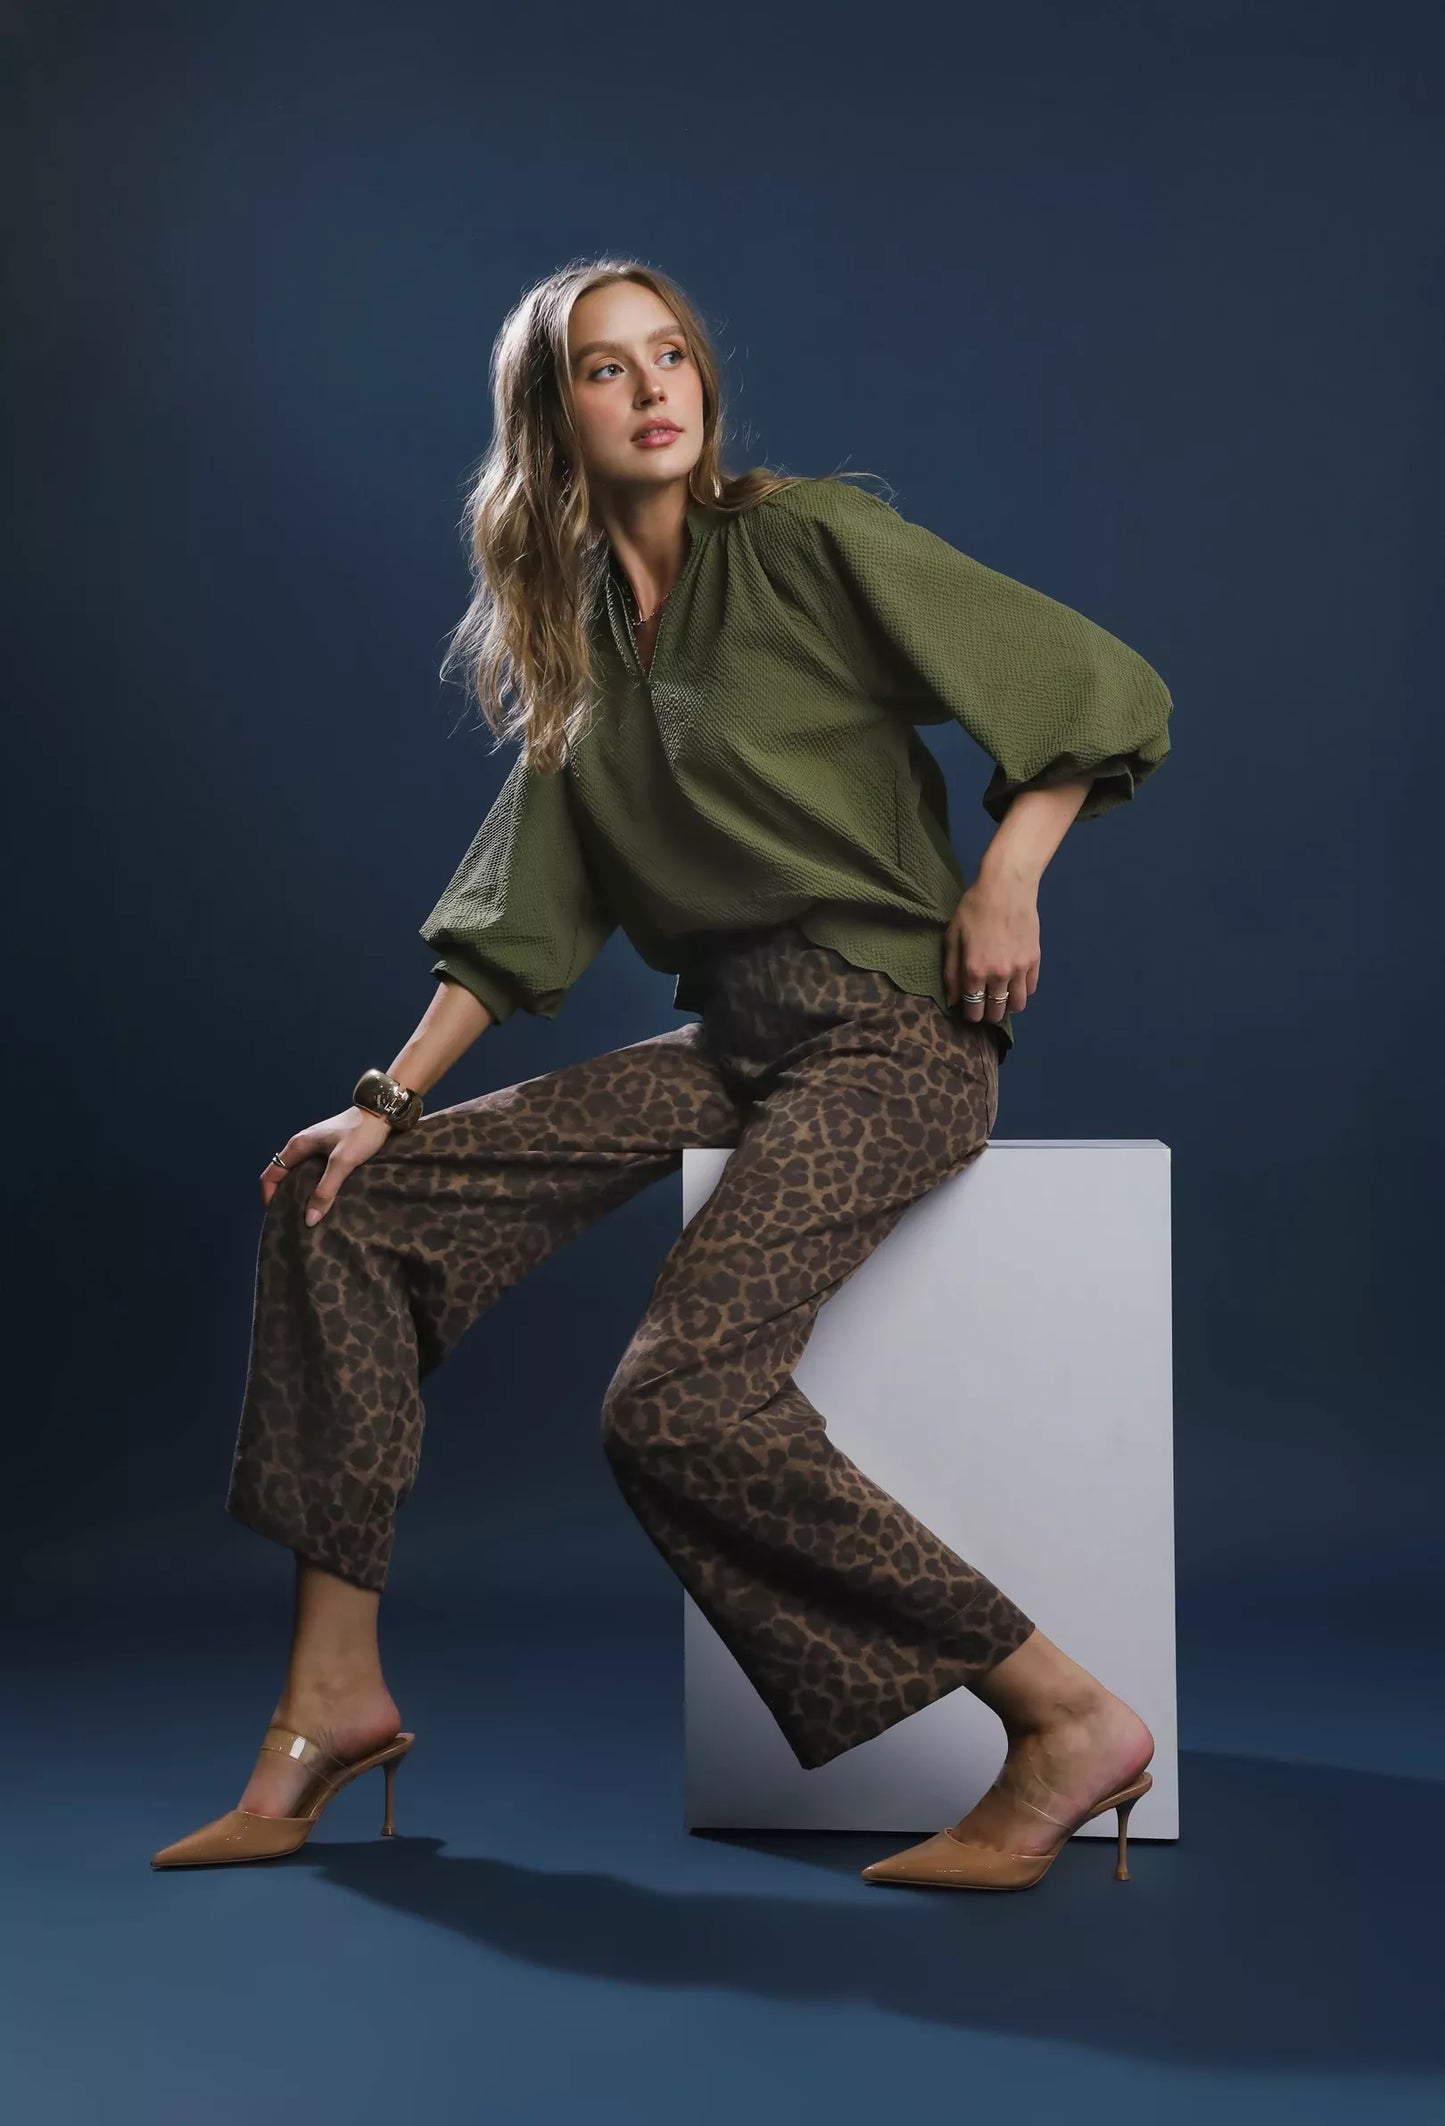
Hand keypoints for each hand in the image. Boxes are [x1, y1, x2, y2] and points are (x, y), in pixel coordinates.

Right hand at [259, 1106, 394, 1222]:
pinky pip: (314, 1170)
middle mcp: (302, 1145)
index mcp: (298, 1146)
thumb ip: (326, 1189)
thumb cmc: (360, 1133)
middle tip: (295, 1219)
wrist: (381, 1110)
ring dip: (302, 1192)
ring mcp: (315, 1146)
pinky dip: (315, 1185)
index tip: (278, 1214)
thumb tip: (309, 1219)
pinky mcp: (329, 1148)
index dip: (269, 1196)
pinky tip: (326, 1198)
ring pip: (300, 1173)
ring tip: (311, 1213)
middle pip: (284, 1176)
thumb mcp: (343, 1162)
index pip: (270, 1174)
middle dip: (286, 1197)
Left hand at [944, 870, 1040, 1022]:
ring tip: (1000, 996)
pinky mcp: (1035, 960)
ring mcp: (1020, 969)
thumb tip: (953, 1000)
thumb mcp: (953, 937)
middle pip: (996, 1012)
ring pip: (1018, 1005)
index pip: (974, 1009)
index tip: (969, 1011)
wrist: (1007, 888)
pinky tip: (1014, 981)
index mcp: (975, 971)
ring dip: (1007, 1005)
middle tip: (984, 1005)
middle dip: (988, 1013)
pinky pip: (1031, 988)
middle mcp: (999, 976)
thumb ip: (951, 971)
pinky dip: (1022, 990)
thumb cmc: (974, 908)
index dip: (970, 1015)